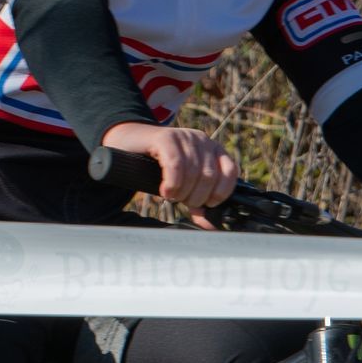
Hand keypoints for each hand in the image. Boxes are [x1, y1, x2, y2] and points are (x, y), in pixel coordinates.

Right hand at [102, 122, 238, 224]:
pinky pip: (176, 164)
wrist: (130, 144)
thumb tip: (209, 226)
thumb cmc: (159, 167)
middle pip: (209, 176)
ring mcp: (184, 136)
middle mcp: (202, 140)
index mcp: (213, 150)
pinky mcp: (166, 137)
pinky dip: (172, 182)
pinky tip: (165, 189)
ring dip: (182, 192)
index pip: (231, 171)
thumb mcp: (184, 185)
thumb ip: (198, 202)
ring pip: (193, 171)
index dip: (221, 192)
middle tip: (181, 200)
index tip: (206, 204)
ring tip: (171, 195)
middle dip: (196, 196)